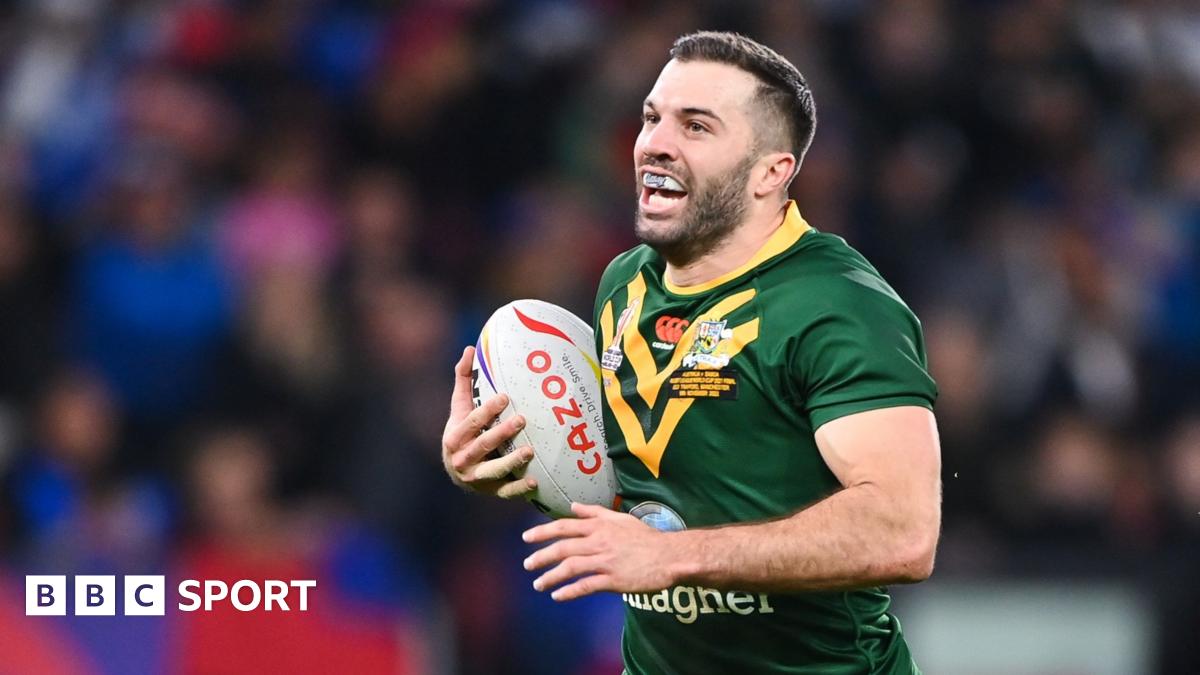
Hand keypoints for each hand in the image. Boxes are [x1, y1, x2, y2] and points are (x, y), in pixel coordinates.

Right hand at [442, 346, 536, 498]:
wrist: (458, 472)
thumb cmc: (463, 432)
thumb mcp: (459, 408)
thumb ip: (464, 381)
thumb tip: (469, 349)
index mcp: (455, 437)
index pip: (471, 422)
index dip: (487, 411)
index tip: (505, 397)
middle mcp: (462, 459)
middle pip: (483, 444)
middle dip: (502, 433)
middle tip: (522, 420)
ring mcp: (476, 478)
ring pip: (494, 470)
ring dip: (512, 461)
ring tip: (530, 451)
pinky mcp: (491, 491)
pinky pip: (505, 492)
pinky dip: (519, 489)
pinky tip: (534, 482)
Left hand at [522, 503, 678, 600]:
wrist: (669, 556)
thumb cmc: (646, 537)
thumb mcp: (620, 519)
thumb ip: (595, 513)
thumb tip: (573, 506)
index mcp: (600, 526)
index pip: (564, 526)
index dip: (543, 532)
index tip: (526, 538)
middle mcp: (599, 542)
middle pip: (563, 548)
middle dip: (541, 556)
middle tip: (527, 564)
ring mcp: (605, 561)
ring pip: (570, 567)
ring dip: (551, 577)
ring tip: (539, 584)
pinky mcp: (613, 580)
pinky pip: (585, 586)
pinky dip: (569, 591)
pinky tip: (558, 596)